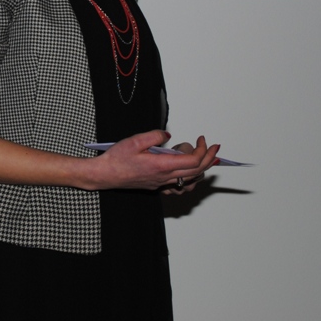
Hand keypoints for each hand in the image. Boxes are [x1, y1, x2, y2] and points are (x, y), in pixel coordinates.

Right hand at [91, 130, 218, 191]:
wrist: (106, 175)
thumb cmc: (117, 159)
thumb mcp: (134, 141)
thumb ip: (154, 136)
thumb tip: (168, 135)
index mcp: (162, 165)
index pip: (193, 160)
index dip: (203, 149)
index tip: (202, 139)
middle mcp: (165, 176)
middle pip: (197, 171)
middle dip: (210, 158)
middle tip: (214, 147)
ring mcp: (162, 183)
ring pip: (191, 179)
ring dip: (202, 168)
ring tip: (203, 155)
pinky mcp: (158, 185)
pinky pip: (180, 182)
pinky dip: (190, 175)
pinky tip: (186, 167)